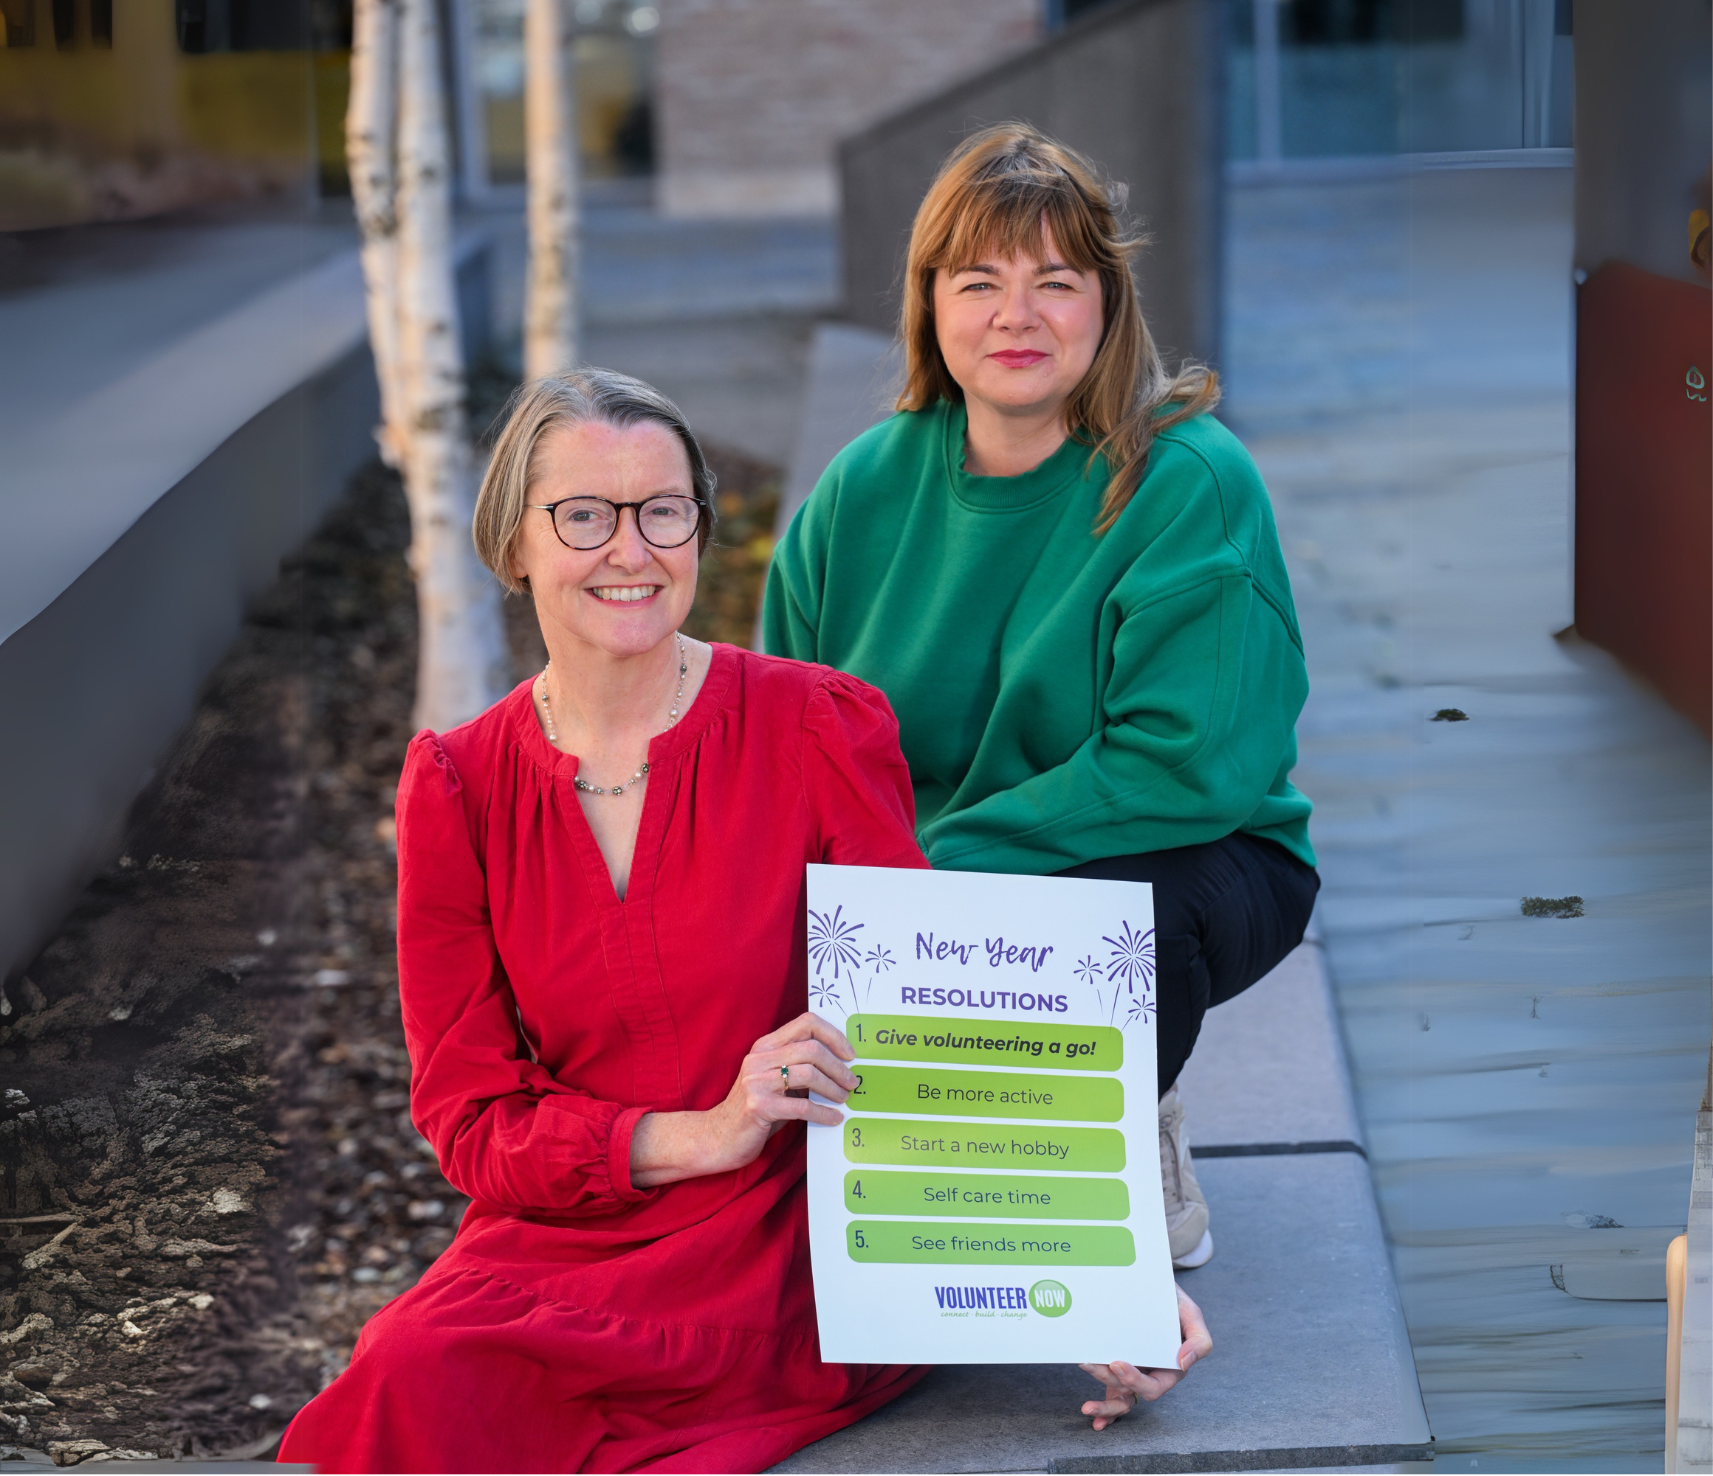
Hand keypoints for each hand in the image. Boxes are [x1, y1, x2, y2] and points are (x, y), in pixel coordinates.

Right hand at [630, 1012, 857, 1185]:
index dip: (832, 1035)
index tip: (849, 1054)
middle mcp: (759, 1058)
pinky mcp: (758, 1106)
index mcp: (765, 1046)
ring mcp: (756, 1081)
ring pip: (808, 1074)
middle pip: (811, 1049)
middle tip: (852, 1082)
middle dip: (838, 1066)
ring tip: (844, 1098)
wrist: (717, 1137)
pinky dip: (823, 1113)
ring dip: (833, 1088)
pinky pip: (801, 1106)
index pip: (805, 1023)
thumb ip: (797, 1067)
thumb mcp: (774, 1080)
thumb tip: (840, 1066)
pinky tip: (833, 1119)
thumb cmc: (755, 1110)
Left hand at [1078, 1285, 1211, 1429]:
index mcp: (1170, 1369)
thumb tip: (1183, 1363)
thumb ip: (1199, 1341)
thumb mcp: (1192, 1315)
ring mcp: (1133, 1371)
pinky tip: (1089, 1410)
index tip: (1117, 1363)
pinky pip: (1111, 1392)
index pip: (1154, 1387)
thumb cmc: (1173, 1302)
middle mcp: (1150, 1374)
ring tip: (1084, 1364)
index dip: (1135, 1381)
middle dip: (1110, 1380)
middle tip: (1091, 1364)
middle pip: (1130, 1391)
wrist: (1154, 1287)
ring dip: (1099, 1382)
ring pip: (1117, 1391)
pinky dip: (1102, 1407)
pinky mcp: (1118, 1367)